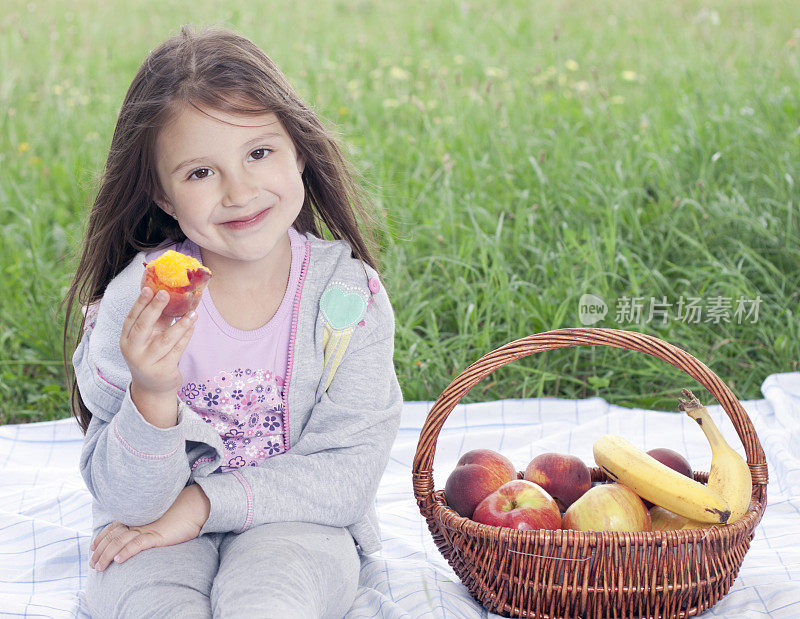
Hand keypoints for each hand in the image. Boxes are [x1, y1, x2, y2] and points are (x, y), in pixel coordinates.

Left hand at [89, 484, 210, 571]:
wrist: (196, 505)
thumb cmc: (180, 510)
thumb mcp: (158, 515)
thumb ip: (146, 520)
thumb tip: (139, 528)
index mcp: (138, 515)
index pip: (113, 527)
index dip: (101, 538)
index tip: (93, 547)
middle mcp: (138, 521)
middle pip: (112, 536)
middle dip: (99, 551)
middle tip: (93, 564)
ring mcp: (147, 527)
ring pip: (120, 542)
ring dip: (106, 555)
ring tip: (99, 567)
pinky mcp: (157, 535)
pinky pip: (138, 544)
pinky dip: (126, 552)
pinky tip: (119, 560)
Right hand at [120, 286, 197, 399]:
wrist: (152, 387)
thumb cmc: (151, 353)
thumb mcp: (149, 337)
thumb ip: (157, 319)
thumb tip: (172, 294)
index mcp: (126, 339)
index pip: (131, 318)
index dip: (140, 303)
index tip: (149, 288)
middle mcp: (133, 350)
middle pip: (143, 326)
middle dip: (154, 308)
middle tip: (166, 293)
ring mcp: (146, 362)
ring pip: (165, 340)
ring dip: (180, 324)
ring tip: (193, 313)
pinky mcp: (162, 371)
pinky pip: (177, 350)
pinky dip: (186, 336)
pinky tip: (193, 326)